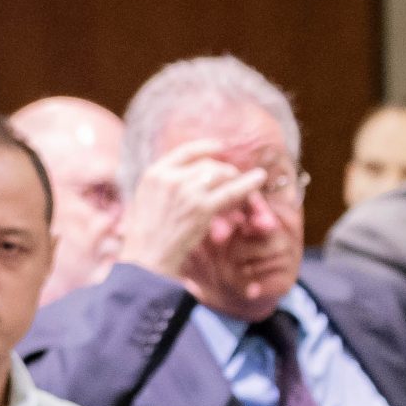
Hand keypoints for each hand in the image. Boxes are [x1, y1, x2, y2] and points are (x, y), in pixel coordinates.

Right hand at [116, 139, 268, 277]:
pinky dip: (248, 184)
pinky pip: (231, 191)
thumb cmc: (146, 236)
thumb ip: (166, 184)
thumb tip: (195, 175)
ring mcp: (186, 192)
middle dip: (225, 173)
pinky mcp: (201, 208)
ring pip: (221, 174)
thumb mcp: (147, 200)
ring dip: (234, 181)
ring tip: (241, 192)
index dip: (206, 147)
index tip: (220, 147)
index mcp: (154, 174)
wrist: (146, 258)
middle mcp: (170, 178)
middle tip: (233, 183)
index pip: (185, 151)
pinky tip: (259, 178)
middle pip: (208, 164)